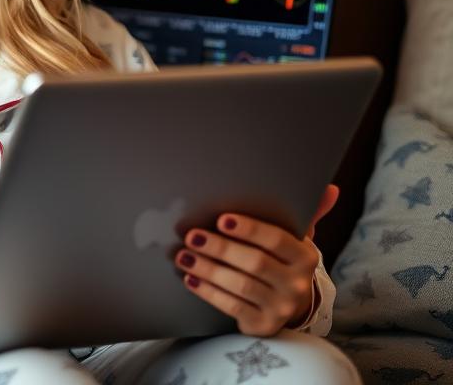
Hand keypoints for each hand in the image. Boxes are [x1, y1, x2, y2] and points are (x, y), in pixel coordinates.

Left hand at [174, 184, 338, 336]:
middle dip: (219, 248)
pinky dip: (208, 292)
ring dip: (208, 269)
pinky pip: (232, 307)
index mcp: (305, 257)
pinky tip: (191, 279)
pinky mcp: (263, 324)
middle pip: (254, 263)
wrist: (289, 304)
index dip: (249, 229)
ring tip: (184, 256)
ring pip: (240, 285)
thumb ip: (307, 213)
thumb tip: (330, 189)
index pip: (277, 240)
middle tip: (191, 236)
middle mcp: (297, 284)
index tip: (221, 219)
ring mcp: (281, 307)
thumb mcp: (295, 238)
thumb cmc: (283, 261)